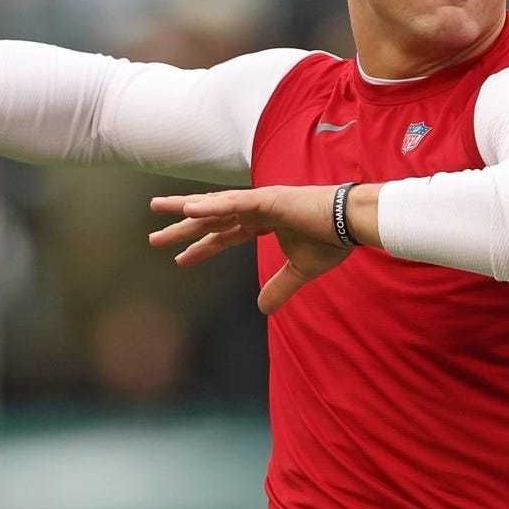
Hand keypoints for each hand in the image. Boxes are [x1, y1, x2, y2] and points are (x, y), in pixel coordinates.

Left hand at [149, 185, 367, 314]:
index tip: (179, 258)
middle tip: (155, 235)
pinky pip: (235, 204)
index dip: (201, 247)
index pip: (225, 234)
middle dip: (183, 226)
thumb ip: (280, 287)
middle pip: (211, 218)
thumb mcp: (301, 270)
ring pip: (215, 206)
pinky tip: (190, 209)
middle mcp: (257, 208)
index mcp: (264, 222)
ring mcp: (261, 201)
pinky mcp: (270, 200)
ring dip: (186, 208)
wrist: (354, 223)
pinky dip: (211, 206)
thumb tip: (262, 309)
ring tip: (158, 210)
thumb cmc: (333, 239)